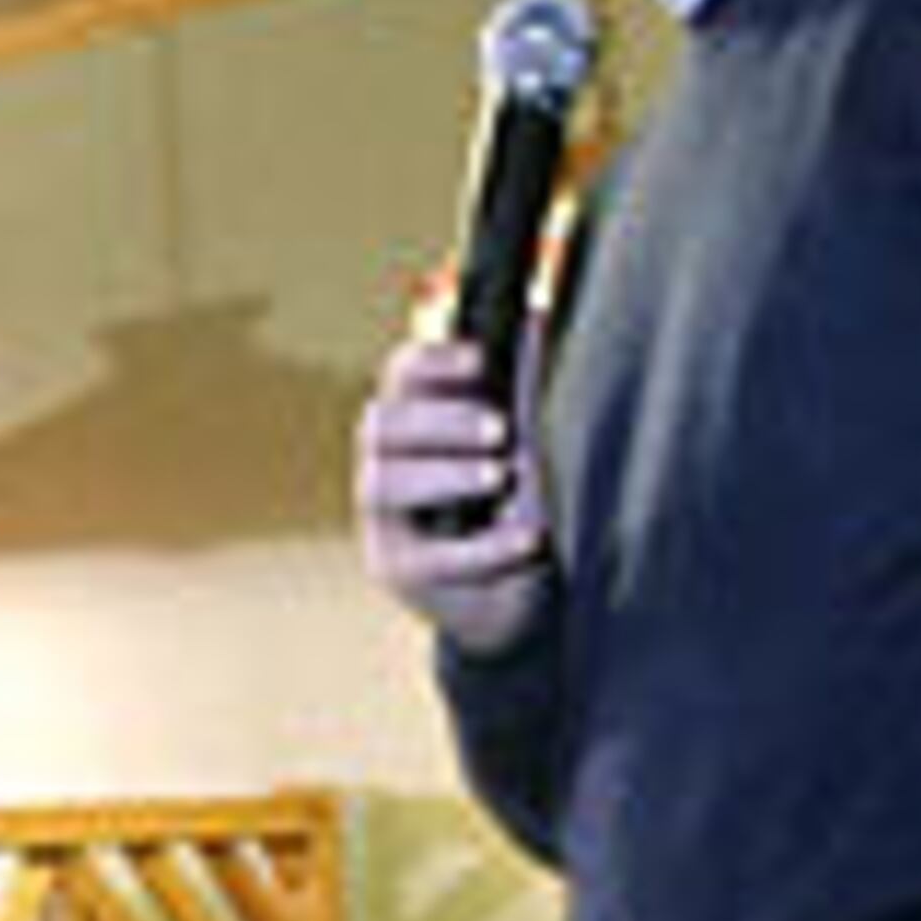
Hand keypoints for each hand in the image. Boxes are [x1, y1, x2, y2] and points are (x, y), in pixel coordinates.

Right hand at [354, 330, 553, 653]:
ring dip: (445, 474)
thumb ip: (522, 396)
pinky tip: (531, 537)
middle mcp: (382, 465)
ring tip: (502, 475)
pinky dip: (486, 546)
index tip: (483, 361)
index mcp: (411, 422)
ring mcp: (382, 522)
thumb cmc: (517, 506)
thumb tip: (540, 322)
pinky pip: (433, 557)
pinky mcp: (399, 572)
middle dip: (440, 421)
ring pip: (382, 483)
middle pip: (380, 426)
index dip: (434, 362)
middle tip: (501, 429)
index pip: (400, 376)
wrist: (514, 598)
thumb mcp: (523, 447)